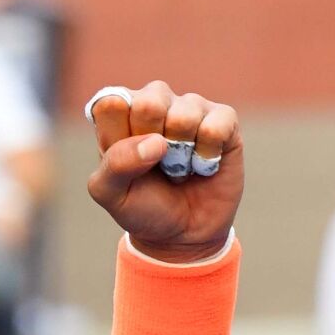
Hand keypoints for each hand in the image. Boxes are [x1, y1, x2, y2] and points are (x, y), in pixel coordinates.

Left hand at [86, 81, 243, 263]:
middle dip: (151, 140)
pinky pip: (218, 123)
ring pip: (185, 112)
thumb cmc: (141, 207)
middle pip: (149, 101)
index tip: (123, 160)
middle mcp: (154, 103)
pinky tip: (203, 164)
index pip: (110, 102)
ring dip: (181, 152)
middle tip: (154, 163)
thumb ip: (115, 164)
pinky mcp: (224, 120)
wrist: (182, 234)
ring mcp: (190, 108)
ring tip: (178, 167)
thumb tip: (155, 141)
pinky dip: (208, 153)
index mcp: (118, 116)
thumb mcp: (111, 194)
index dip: (118, 135)